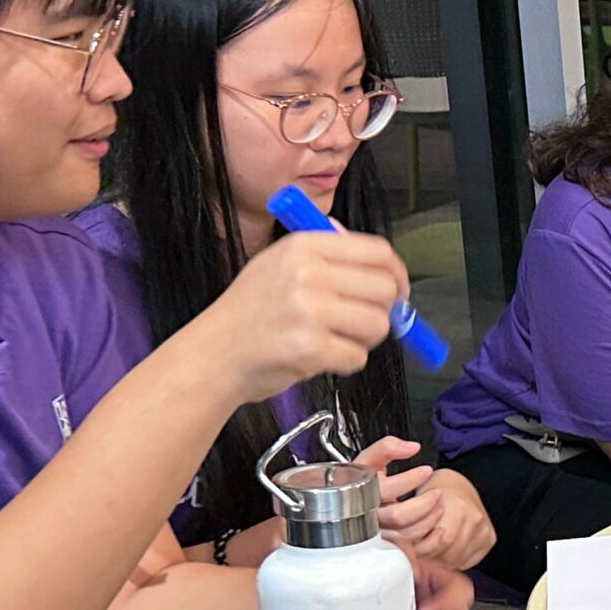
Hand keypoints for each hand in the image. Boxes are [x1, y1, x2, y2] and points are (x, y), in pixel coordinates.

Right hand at [196, 228, 405, 406]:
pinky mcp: (311, 347)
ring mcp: (309, 310)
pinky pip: (358, 357)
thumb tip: (380, 260)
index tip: (397, 290)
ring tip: (334, 339)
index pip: (377, 252)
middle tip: (362, 322)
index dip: (396, 274)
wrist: (213, 354)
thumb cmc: (249, 313)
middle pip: (385, 288)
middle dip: (383, 311)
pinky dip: (345, 363)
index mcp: (304, 246)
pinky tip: (320, 356)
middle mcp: (307, 273)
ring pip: (378, 325)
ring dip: (364, 339)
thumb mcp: (279, 264)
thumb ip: (327, 256)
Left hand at [382, 466, 494, 571]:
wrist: (458, 485)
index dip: (424, 551)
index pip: (442, 541)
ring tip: (431, 551)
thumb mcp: (416, 500)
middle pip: (450, 554)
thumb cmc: (435, 492)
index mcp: (457, 505)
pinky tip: (446, 551)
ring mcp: (484, 528)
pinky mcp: (489, 538)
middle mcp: (474, 517)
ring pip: (458, 560)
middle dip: (431, 558)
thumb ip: (412, 523)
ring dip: (441, 562)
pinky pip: (468, 561)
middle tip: (419, 553)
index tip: (412, 550)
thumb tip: (405, 549)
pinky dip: (454, 561)